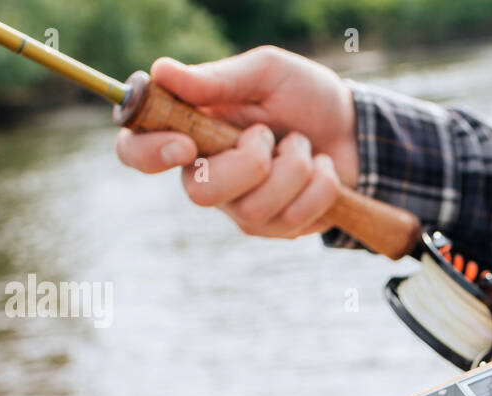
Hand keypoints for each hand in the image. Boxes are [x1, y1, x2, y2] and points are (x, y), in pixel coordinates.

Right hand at [114, 48, 358, 237]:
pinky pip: (293, 218)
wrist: (354, 128)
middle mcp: (207, 174)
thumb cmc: (303, 94)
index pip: (137, 152)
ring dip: (294, 167)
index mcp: (189, 131)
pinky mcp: (277, 228)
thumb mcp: (265, 73)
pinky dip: (319, 185)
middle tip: (271, 135)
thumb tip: (161, 70)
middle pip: (200, 194)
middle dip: (248, 164)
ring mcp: (241, 207)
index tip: (186, 144)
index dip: (149, 154)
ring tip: (303, 144)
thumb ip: (216, 78)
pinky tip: (322, 168)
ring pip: (253, 209)